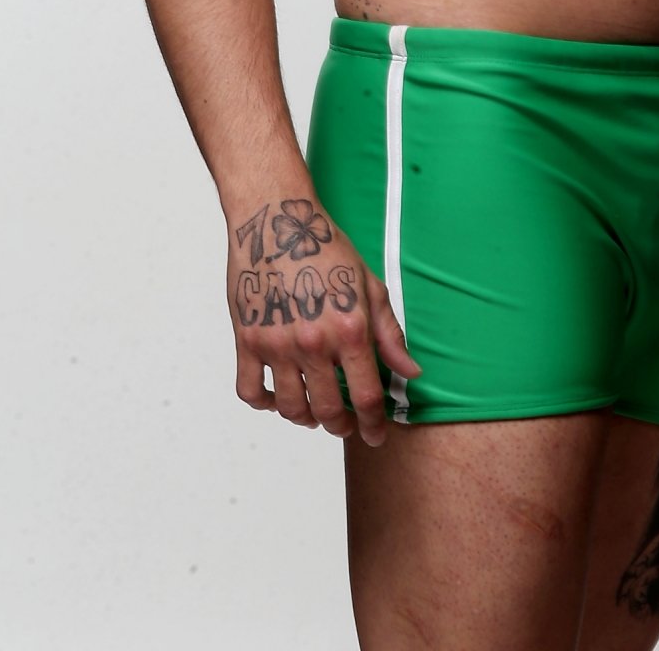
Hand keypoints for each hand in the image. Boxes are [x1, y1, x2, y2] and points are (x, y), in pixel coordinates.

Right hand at [227, 194, 421, 445]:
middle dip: (340, 425)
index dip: (373, 425)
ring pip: (290, 408)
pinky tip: (277, 397)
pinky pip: (250, 391)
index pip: (365, 396)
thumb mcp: (370, 286)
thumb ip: (390, 335)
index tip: (375, 436)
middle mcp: (313, 342)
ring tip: (314, 411)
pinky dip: (264, 404)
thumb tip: (411, 372)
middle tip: (344, 424)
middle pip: (327, 409)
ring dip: (305, 418)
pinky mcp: (247, 340)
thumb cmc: (327, 248)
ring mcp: (276, 344)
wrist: (277, 221)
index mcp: (349, 329)